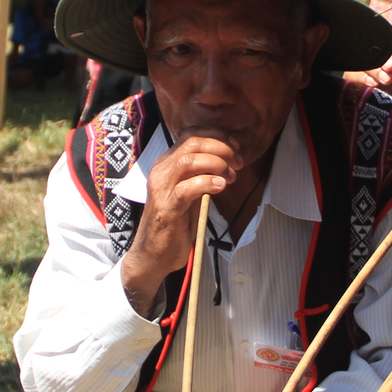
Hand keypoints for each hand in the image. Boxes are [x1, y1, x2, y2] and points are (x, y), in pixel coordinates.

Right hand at [119, 135, 243, 311]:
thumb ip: (202, 174)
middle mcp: (161, 171)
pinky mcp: (166, 209)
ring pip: (189, 160)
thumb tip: (227, 159)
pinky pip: (187, 188)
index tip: (236, 147)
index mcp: (166, 164)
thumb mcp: (191, 193)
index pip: (191, 135)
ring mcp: (161, 189)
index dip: (217, 136)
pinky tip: (221, 186)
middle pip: (192, 143)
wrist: (153, 255)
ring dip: (217, 164)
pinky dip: (207, 183)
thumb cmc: (175, 224)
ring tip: (230, 176)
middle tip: (238, 162)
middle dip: (221, 148)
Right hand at [346, 26, 391, 117]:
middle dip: (380, 57)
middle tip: (391, 68)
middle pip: (372, 45)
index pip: (390, 32)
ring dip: (372, 69)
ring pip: (361, 60)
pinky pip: (352, 75)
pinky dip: (360, 78)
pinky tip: (373, 85)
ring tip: (386, 80)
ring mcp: (372, 68)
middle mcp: (383, 54)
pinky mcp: (362, 82)